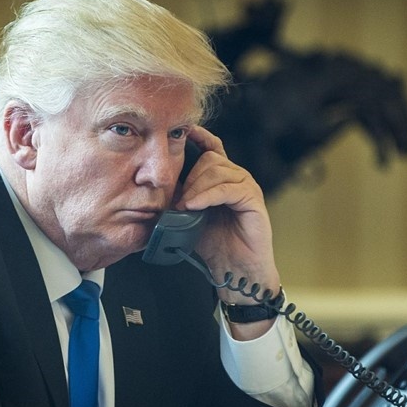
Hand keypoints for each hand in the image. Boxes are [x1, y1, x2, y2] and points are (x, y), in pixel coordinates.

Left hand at [174, 126, 279, 338]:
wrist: (235, 272)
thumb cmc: (213, 246)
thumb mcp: (188, 217)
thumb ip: (177, 199)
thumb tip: (153, 186)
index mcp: (222, 179)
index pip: (212, 148)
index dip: (198, 137)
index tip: (179, 134)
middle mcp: (237, 179)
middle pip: (211, 158)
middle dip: (190, 176)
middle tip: (176, 200)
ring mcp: (247, 188)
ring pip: (218, 170)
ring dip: (196, 187)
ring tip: (184, 206)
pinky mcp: (253, 201)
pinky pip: (228, 188)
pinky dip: (208, 195)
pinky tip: (195, 206)